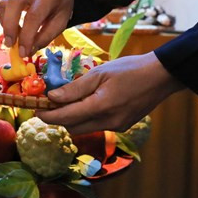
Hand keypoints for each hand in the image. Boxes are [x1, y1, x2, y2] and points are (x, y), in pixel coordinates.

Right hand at [0, 0, 73, 58]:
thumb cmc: (59, 9)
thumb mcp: (60, 24)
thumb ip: (45, 37)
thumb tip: (28, 51)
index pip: (33, 16)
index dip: (26, 36)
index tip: (23, 53)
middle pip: (13, 4)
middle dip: (9, 27)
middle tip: (10, 44)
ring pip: (4, 4)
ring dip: (6, 24)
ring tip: (14, 37)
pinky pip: (2, 6)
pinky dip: (4, 20)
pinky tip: (13, 27)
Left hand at [37, 53, 183, 134]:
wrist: (161, 76)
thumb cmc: (130, 69)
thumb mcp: (100, 73)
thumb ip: (75, 88)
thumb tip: (52, 97)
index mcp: (101, 107)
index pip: (66, 117)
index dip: (48, 115)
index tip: (36, 109)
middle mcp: (108, 122)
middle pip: (73, 127)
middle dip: (58, 118)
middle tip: (48, 104)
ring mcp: (117, 126)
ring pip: (84, 128)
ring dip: (72, 118)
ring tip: (66, 101)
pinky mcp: (122, 125)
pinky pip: (96, 125)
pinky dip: (86, 117)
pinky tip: (86, 103)